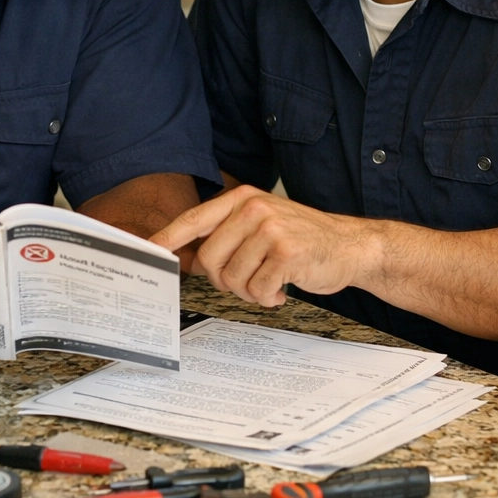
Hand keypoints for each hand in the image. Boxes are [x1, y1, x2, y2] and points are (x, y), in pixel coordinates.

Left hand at [149, 186, 378, 306]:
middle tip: (248, 281)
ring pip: (232, 279)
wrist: (351, 246)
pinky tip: (283, 287)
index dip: (167, 239)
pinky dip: (268, 297)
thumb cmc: (303, 239)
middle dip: (224, 281)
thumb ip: (227, 236)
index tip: (146, 251)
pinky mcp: (287, 252)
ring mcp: (271, 228)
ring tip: (270, 281)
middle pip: (208, 260)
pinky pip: (257, 290)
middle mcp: (254, 208)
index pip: (193, 220)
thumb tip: (190, 259)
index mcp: (242, 199)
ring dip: (249, 291)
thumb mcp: (262, 225)